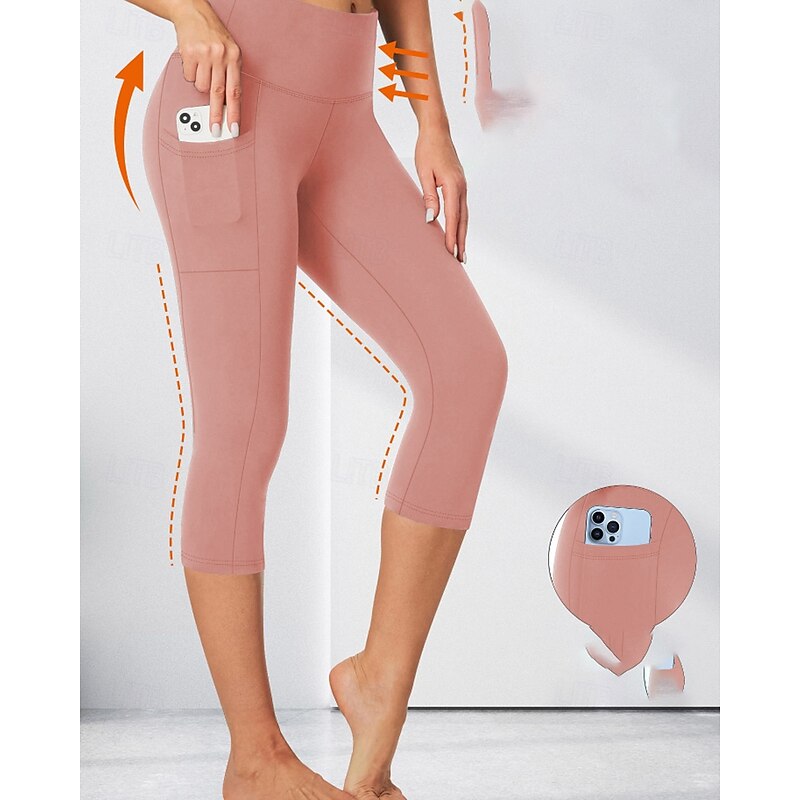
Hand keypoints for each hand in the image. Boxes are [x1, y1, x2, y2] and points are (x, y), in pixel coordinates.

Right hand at [172, 0, 241, 135]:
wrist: (193, 12)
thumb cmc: (213, 35)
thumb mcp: (229, 52)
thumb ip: (230, 75)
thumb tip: (227, 104)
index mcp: (234, 57)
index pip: (235, 91)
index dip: (235, 112)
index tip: (233, 128)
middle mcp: (220, 56)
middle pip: (218, 93)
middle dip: (216, 114)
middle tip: (215, 130)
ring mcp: (204, 54)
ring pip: (201, 86)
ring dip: (201, 84)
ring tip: (203, 69)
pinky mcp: (189, 53)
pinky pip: (189, 76)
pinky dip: (190, 73)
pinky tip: (194, 61)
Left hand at [415, 127, 467, 263]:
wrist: (437, 130)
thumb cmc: (427, 149)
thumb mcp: (423, 172)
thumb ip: (429, 196)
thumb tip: (431, 219)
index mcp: (453, 185)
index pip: (453, 217)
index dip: (452, 236)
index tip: (451, 252)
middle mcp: (462, 187)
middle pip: (463, 220)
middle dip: (461, 241)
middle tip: (461, 261)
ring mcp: (463, 186)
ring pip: (464, 216)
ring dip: (463, 234)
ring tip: (461, 252)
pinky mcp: (460, 185)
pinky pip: (462, 209)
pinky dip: (461, 223)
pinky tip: (458, 232)